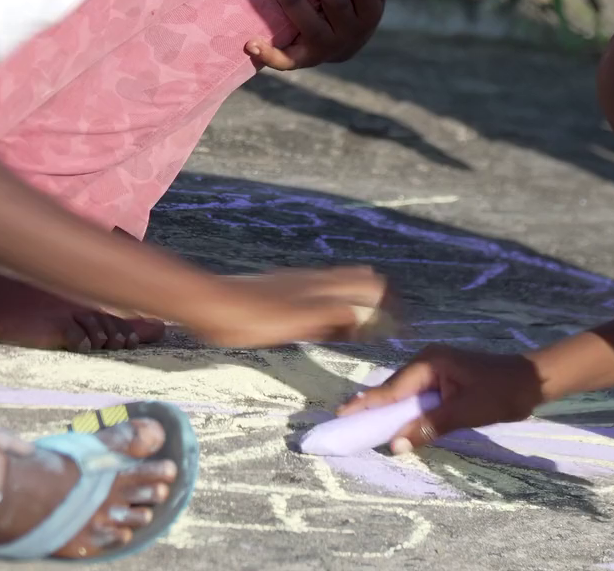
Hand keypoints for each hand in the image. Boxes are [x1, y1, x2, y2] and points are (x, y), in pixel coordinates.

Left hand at [186, 267, 390, 347]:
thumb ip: (334, 317)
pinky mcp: (282, 297)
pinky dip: (334, 313)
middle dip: (378, 302)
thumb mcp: (298, 321)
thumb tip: (369, 317)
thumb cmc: (252, 316)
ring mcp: (297, 287)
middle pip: (357, 282)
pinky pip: (320, 302)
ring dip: (356, 307)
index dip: (390, 304)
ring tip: (367, 330)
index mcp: (321, 286)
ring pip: (338, 292)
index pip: (369, 285)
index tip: (404, 326)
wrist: (210, 305)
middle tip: (389, 328)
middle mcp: (314, 282)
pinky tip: (329, 328)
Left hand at [246, 0, 386, 70]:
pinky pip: (286, 61)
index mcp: (368, 14)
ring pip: (310, 26)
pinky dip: (268, 55)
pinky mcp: (303, 60)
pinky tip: (250, 43)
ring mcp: (326, 48)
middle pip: (336, 1)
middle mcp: (349, 33)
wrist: (342, 49)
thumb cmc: (350, 8)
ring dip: (293, 1)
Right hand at [340, 345, 542, 451]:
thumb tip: (396, 445)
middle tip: (346, 424)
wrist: (533, 380)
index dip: (366, 405)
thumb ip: (430, 426)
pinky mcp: (444, 377)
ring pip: (405, 393)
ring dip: (389, 410)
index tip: (341, 415)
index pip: (391, 389)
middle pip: (394, 389)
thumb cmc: (502, 392)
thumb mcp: (466, 412)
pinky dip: (406, 408)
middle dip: (372, 407)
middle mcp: (427, 360)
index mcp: (429, 363)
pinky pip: (418, 394)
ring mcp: (436, 367)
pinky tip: (396, 420)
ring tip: (364, 425)